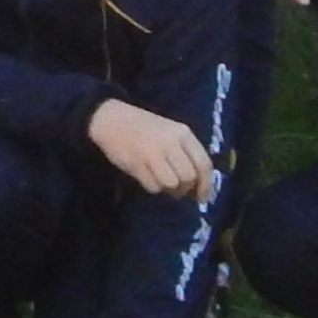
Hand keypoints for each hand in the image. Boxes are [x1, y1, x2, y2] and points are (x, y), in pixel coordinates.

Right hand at [86, 98, 216, 200]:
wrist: (111, 119)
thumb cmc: (145, 127)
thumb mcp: (171, 133)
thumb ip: (186, 154)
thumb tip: (198, 185)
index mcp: (183, 133)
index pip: (203, 163)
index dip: (206, 185)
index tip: (202, 197)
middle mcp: (170, 142)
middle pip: (189, 177)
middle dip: (185, 188)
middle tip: (178, 189)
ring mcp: (152, 153)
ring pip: (172, 183)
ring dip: (169, 189)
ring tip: (162, 182)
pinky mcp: (136, 164)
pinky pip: (153, 186)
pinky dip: (153, 187)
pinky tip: (148, 177)